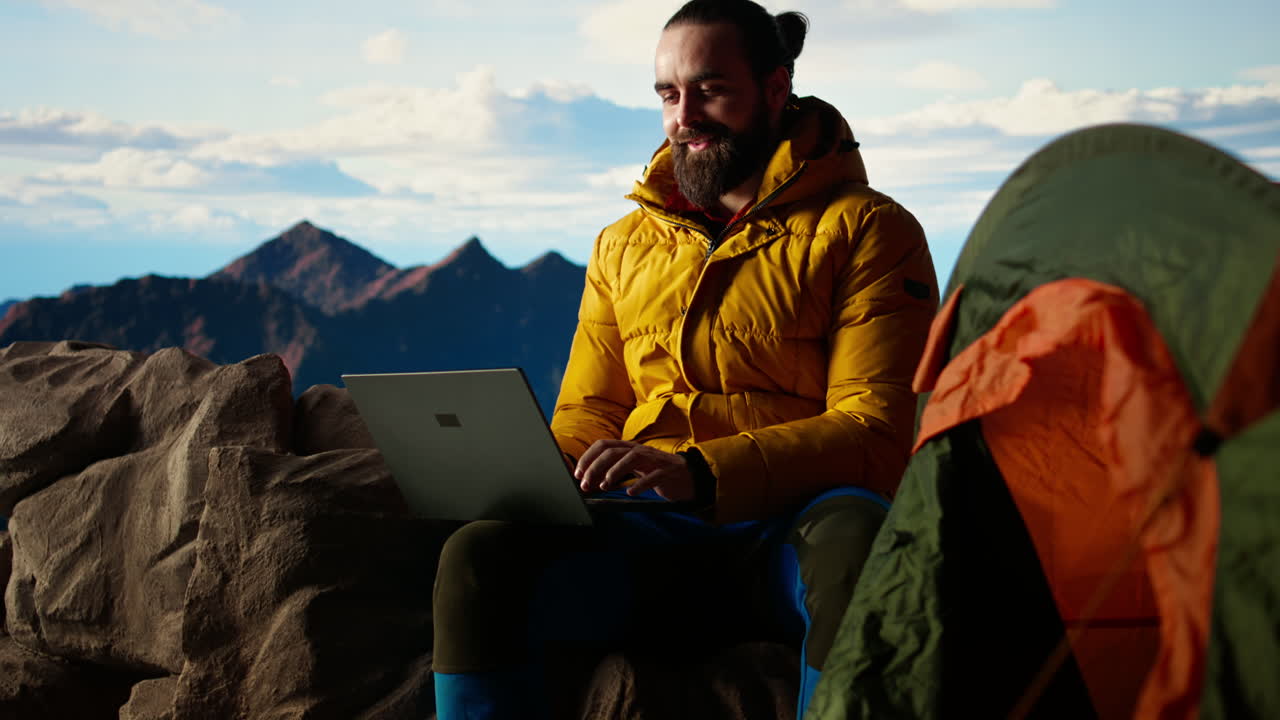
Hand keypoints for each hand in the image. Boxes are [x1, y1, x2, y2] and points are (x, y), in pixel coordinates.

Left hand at [575, 439, 695, 501]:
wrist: (688, 478)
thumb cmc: (656, 474)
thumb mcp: (633, 471)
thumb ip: (614, 473)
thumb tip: (589, 481)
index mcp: (630, 448)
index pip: (604, 445)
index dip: (588, 457)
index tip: (578, 473)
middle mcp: (640, 450)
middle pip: (613, 451)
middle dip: (595, 467)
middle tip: (586, 484)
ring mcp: (655, 459)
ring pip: (631, 457)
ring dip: (614, 472)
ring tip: (604, 486)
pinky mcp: (667, 471)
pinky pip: (653, 476)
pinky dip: (640, 484)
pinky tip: (630, 492)